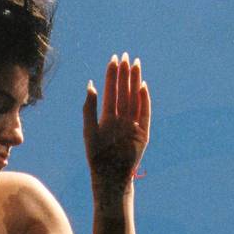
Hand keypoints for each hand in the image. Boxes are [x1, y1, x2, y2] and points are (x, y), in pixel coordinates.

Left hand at [83, 53, 149, 186]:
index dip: (112, 75)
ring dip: (135, 82)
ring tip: (136, 64)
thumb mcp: (89, 130)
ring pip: (134, 98)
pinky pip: (144, 113)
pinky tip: (142, 86)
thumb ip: (89, 108)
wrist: (109, 177)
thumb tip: (90, 84)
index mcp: (107, 117)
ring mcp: (133, 124)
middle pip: (124, 91)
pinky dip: (144, 100)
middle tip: (126, 56)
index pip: (111, 91)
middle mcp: (121, 118)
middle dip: (125, 74)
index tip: (114, 58)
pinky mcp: (143, 133)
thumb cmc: (96, 157)